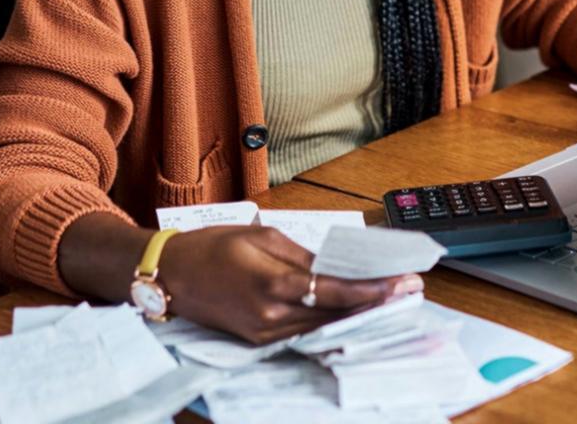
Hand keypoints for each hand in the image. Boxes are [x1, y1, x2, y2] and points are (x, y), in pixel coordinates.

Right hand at [158, 225, 421, 343]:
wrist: (169, 275)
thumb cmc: (211, 248)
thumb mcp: (261, 237)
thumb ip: (302, 256)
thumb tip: (334, 266)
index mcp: (274, 284)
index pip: (337, 291)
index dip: (373, 290)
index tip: (402, 283)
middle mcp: (272, 316)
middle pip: (336, 315)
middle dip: (374, 303)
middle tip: (408, 291)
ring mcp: (265, 333)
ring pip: (323, 327)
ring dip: (356, 315)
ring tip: (388, 300)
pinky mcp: (259, 340)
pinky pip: (303, 331)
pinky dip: (329, 322)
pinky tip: (349, 312)